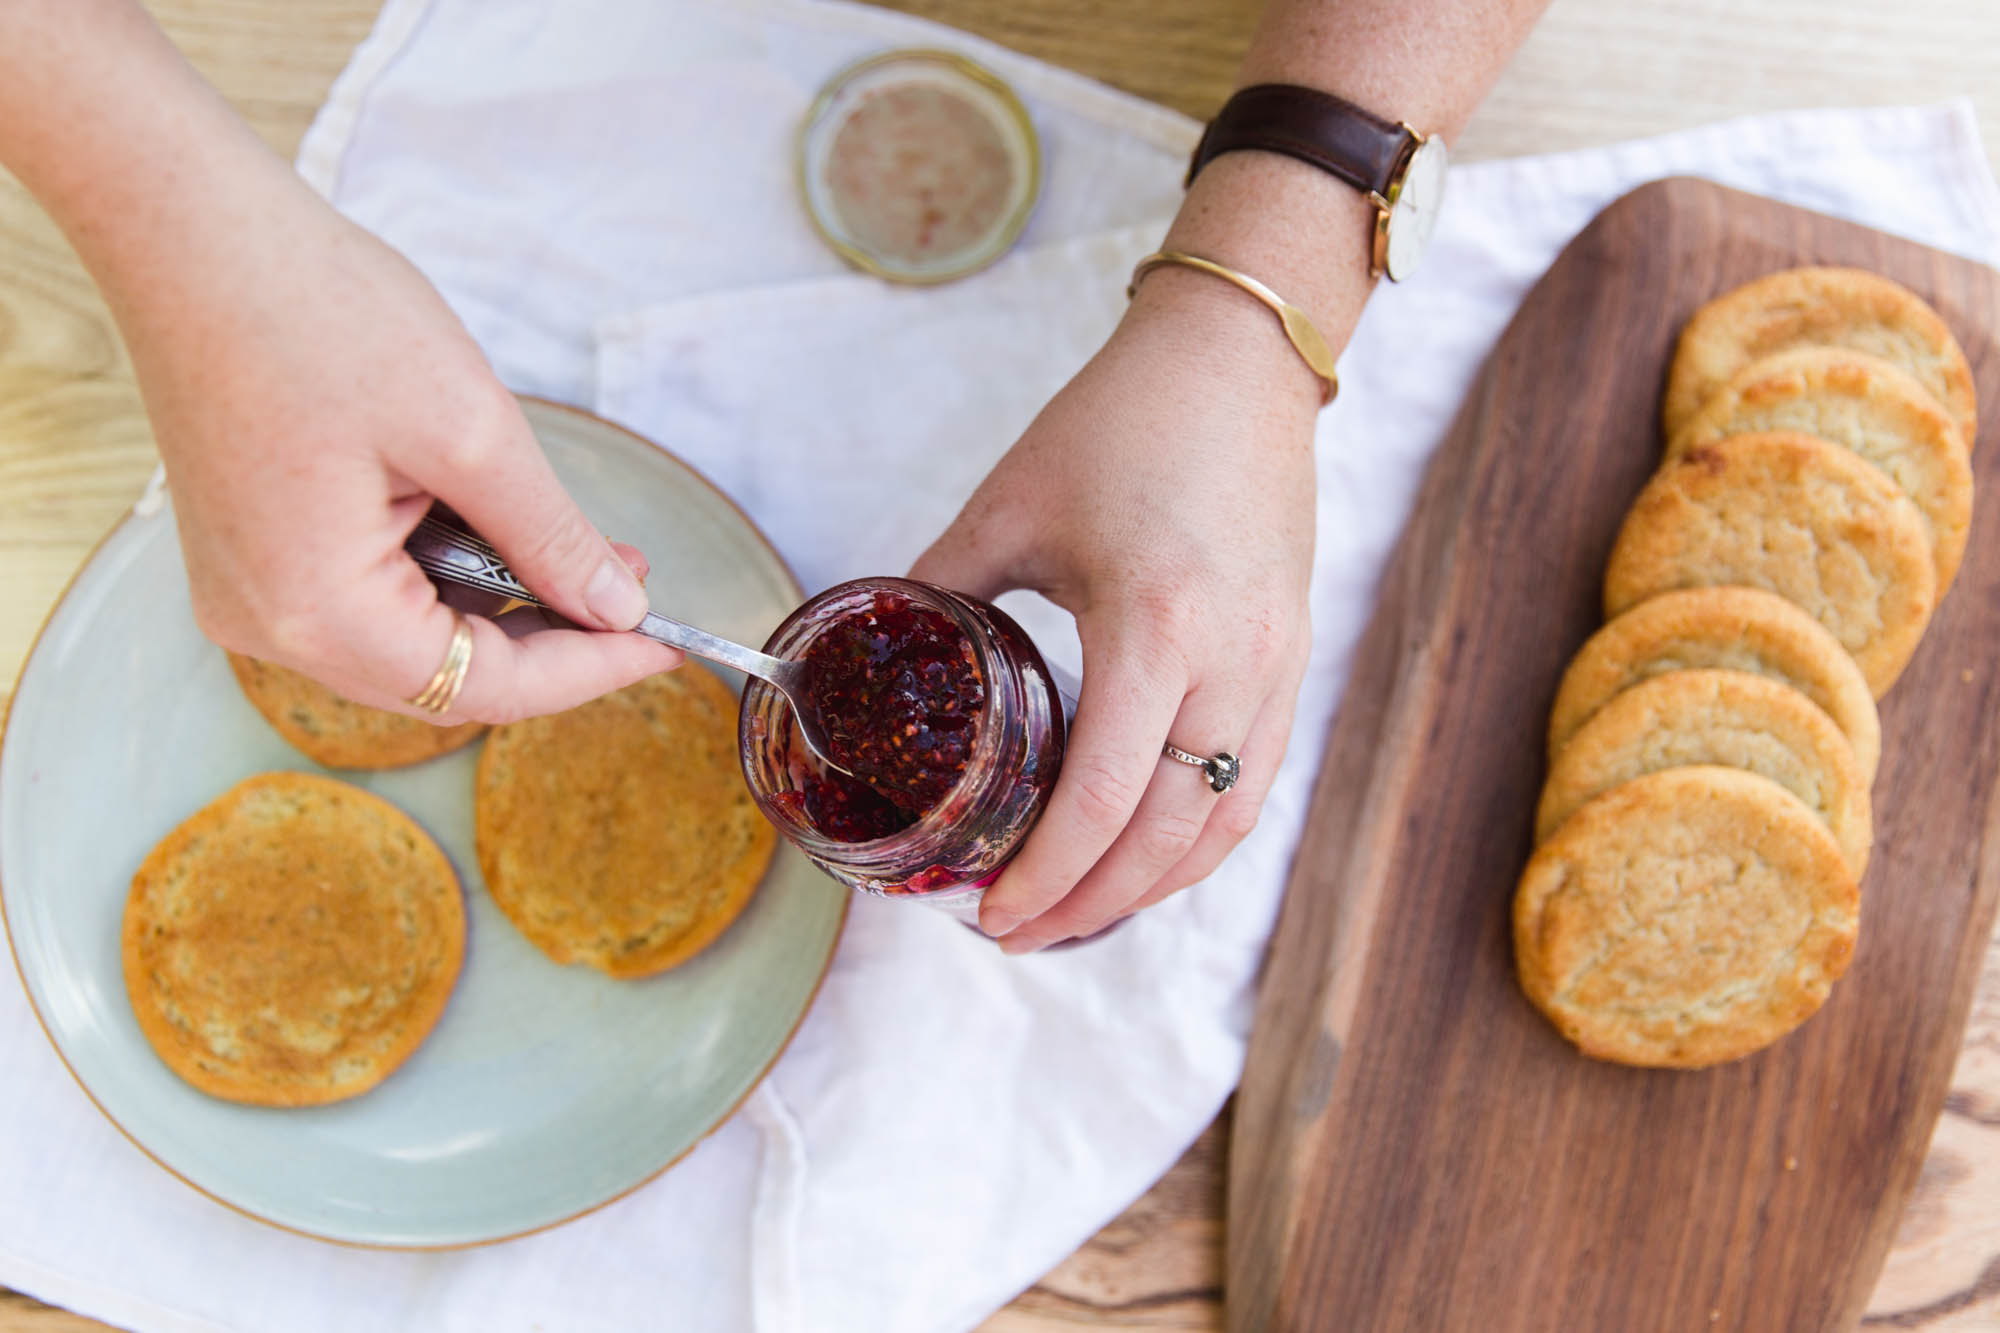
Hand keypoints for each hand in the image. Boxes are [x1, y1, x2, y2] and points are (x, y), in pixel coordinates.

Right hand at [105, 168, 680, 721]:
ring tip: (587, 549)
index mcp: (315, 610)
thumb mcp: (471, 430)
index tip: (666, 646)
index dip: (588, 672)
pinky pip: (369, 596)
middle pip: (444, 677)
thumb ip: (550, 537)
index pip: (483, 688)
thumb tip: (616, 609)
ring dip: (503, 603)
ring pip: (410, 638)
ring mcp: (251, 592)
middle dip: (550, 638)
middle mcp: (269, 625)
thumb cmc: (316, 310)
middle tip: (635, 591)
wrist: (189, 229)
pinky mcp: (252, 554)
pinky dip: (445, 572)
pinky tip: (501, 528)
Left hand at [910, 271, 1322, 950]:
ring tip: (1077, 912)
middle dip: (1088, 903)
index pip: (1104, 798)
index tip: (992, 915)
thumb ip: (938, 594)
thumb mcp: (1008, 509)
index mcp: (1154, 625)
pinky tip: (1147, 855)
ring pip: (1224, 822)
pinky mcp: (1295, 658)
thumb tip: (874, 666)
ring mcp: (1279, 665)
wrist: (1236, 360)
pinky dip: (1200, 837)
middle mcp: (1232, 660)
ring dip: (1151, 886)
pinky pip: (1255, 780)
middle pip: (1167, 836)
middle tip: (1016, 932)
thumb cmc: (1120, 422)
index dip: (1047, 877)